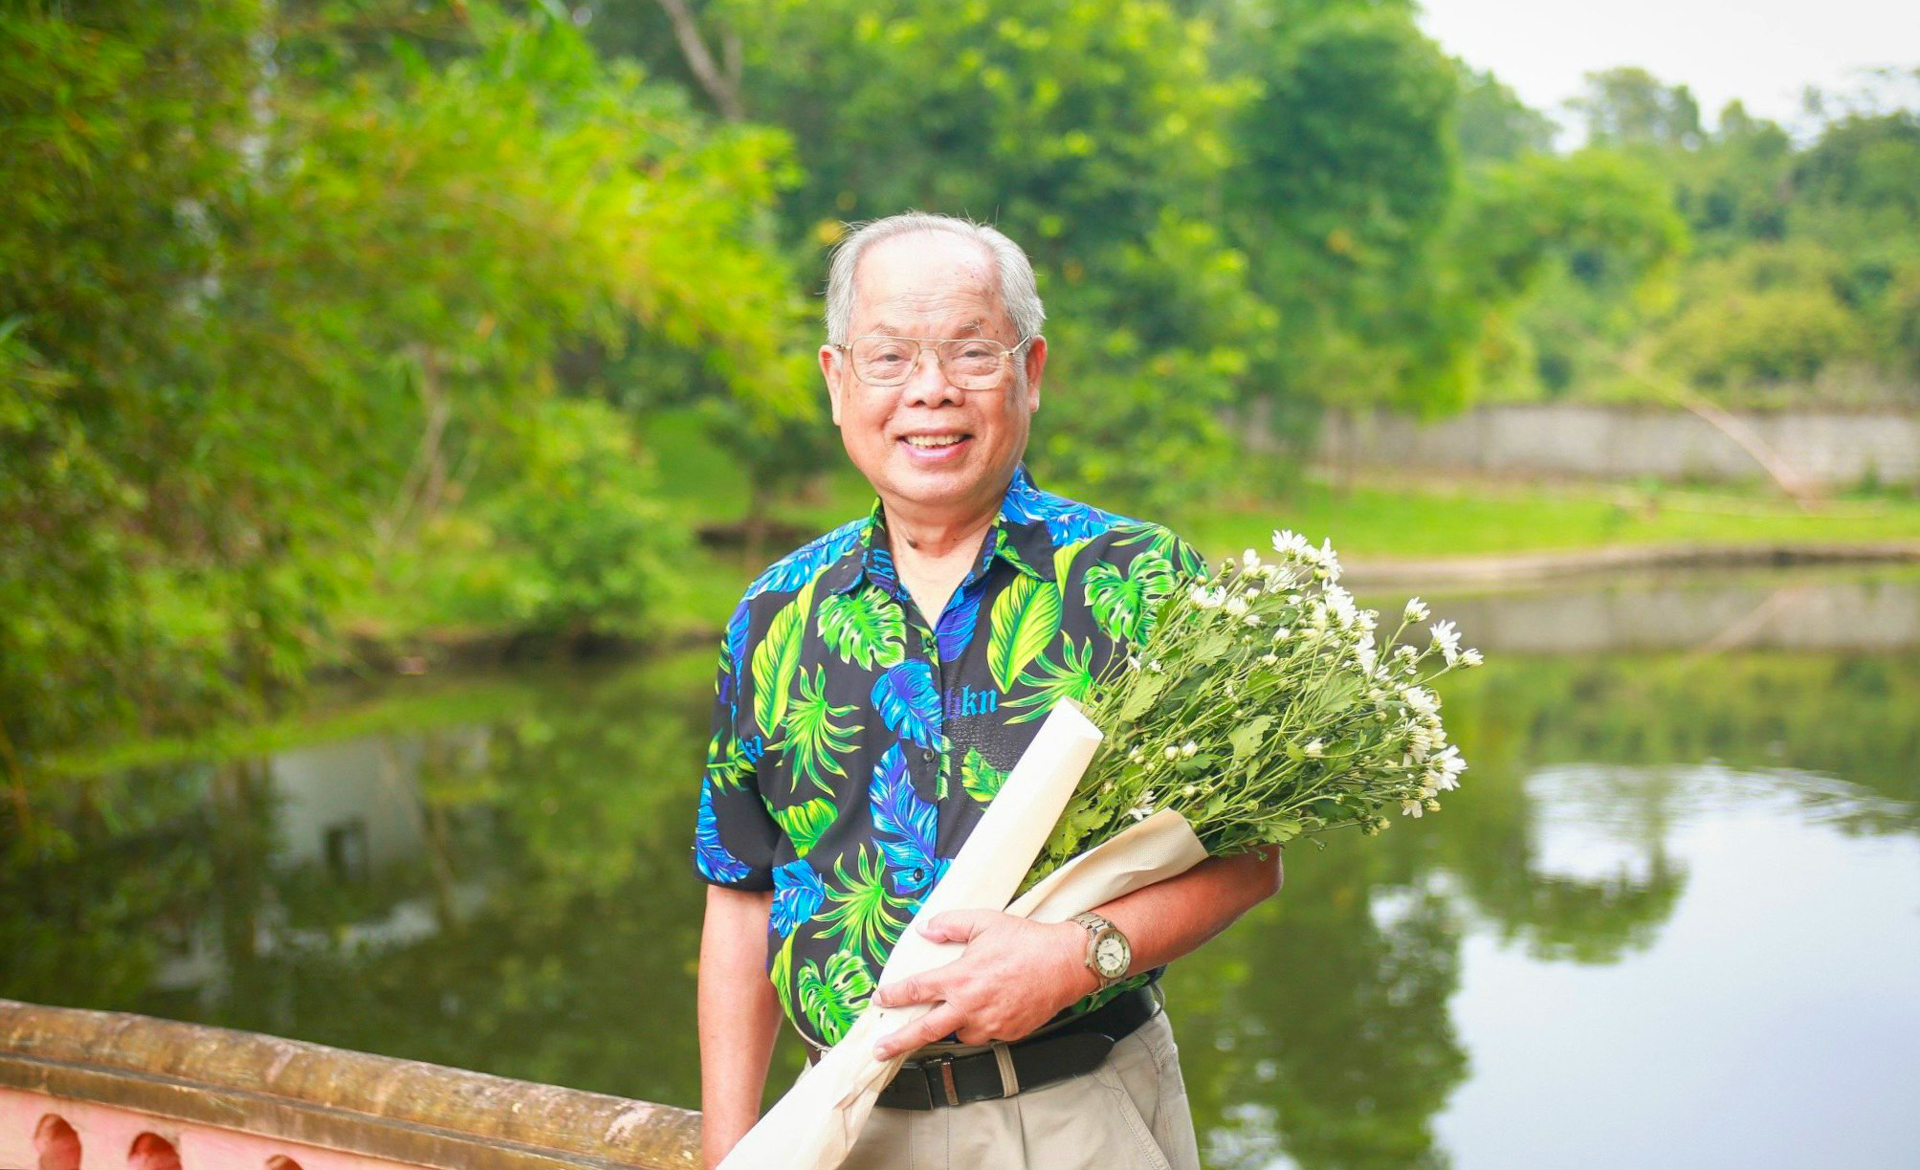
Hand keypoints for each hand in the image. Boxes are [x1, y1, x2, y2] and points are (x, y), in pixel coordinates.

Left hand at [870, 910, 1095, 1058]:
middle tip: (880, 1049)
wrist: (1066, 962)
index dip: (893, 995)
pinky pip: (986, 1033)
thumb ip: (951, 924)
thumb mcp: (985, 922)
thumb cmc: (1027, 941)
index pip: (916, 990)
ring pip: (960, 1033)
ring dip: (954, 1023)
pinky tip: (992, 1007)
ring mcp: (990, 1023)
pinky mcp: (1008, 1033)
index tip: (880, 998)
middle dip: (898, 1041)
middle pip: (925, 1030)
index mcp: (960, 978)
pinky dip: (982, 1023)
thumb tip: (925, 930)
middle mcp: (971, 1006)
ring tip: (963, 1008)